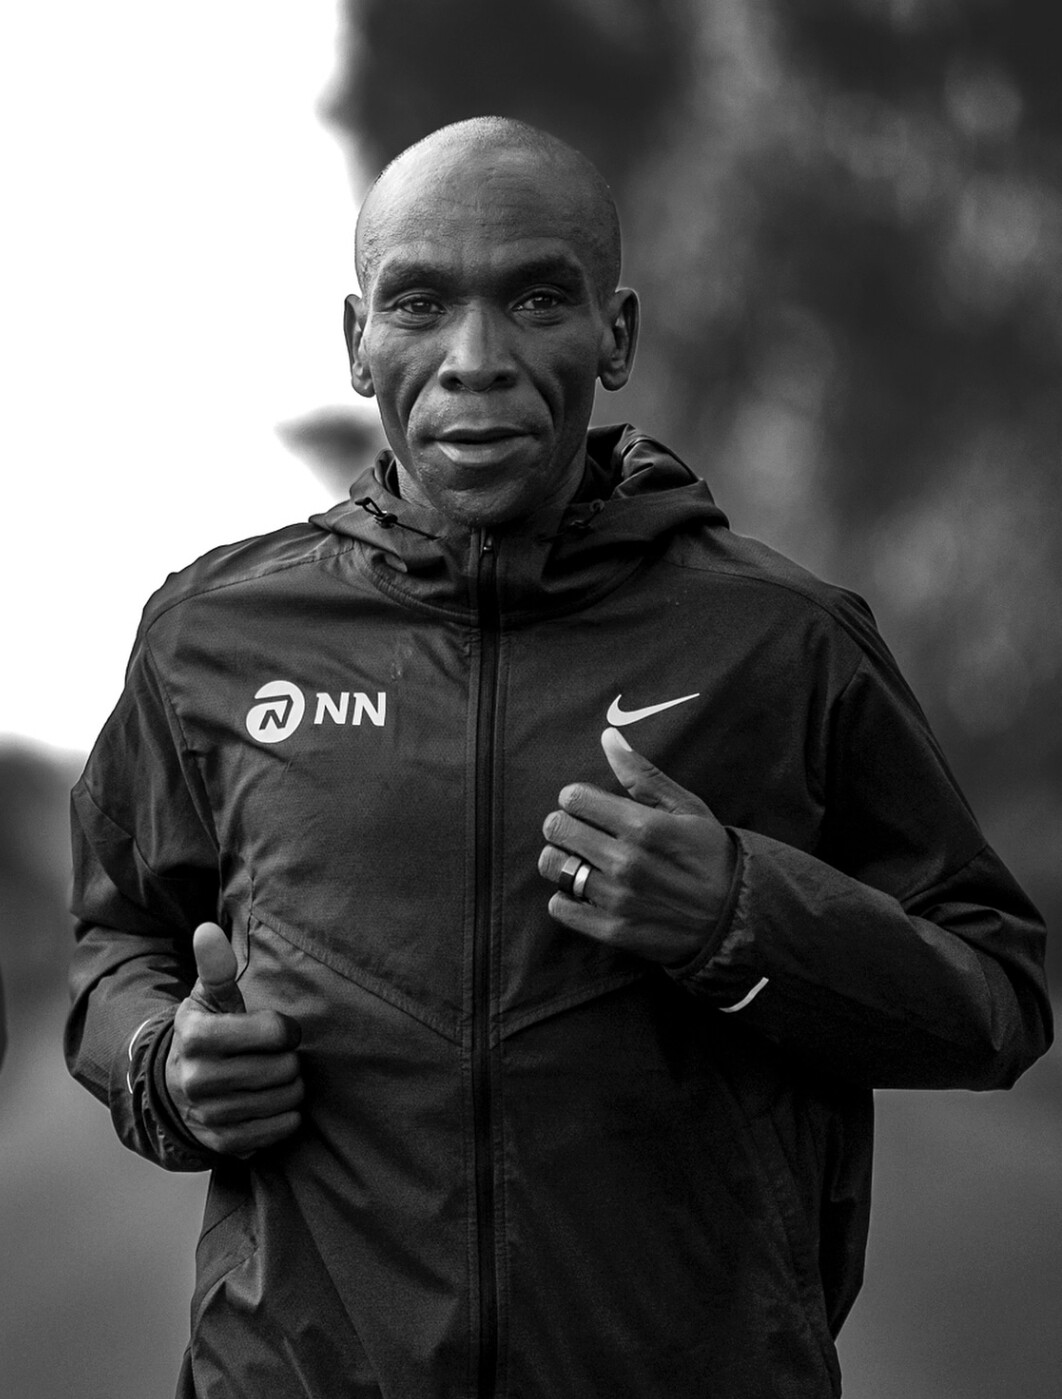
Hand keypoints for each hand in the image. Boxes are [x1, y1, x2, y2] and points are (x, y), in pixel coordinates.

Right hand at [165, 922, 303, 1156]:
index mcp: (197, 1036)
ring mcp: (209, 1114)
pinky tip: (270, 1104)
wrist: (176, 1087)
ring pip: (286, 1099)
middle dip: (288, 1060)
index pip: (276, 1032)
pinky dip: (285, 1117)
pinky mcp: (223, 1143)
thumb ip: (215, 967)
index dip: (286, 1029)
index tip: (276, 1029)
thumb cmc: (207, 1033)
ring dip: (290, 1088)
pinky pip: (279, 1130)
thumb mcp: (209, 999)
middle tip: (274, 1057)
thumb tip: (207, 930)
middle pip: (285, 1068)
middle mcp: (197, 1078)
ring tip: (272, 1078)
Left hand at [539, 728, 735, 965]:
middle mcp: (627, 862)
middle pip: (557, 828)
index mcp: (644, 826)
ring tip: (580, 860)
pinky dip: (565, 898)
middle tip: (579, 831)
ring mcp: (618, 899)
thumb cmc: (711, 855)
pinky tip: (585, 892)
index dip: (575, 797)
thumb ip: (643, 775)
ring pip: (553, 866)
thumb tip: (608, 737)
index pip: (574, 798)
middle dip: (563, 824)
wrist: (736, 918)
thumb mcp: (686, 808)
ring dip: (560, 859)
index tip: (586, 805)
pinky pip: (560, 907)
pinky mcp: (612, 931)